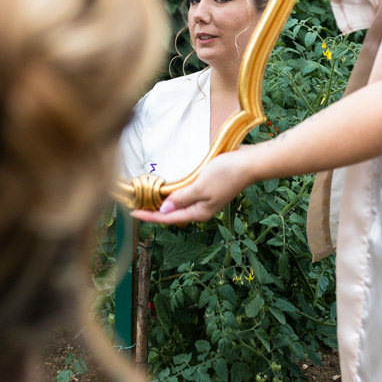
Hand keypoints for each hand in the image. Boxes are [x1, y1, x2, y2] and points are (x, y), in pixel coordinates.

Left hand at [131, 149, 253, 223]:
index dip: (149, 216)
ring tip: (146, 197)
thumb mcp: (200, 187)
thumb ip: (181, 199)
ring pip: (178, 203)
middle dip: (154, 210)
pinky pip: (185, 193)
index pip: (168, 218)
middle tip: (135, 205)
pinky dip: (173, 192)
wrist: (248, 163)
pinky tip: (166, 187)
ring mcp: (204, 199)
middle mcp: (200, 209)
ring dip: (162, 201)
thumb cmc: (225, 174)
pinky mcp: (207, 188)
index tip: (132, 213)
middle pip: (171, 213)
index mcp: (199, 212)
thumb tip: (163, 211)